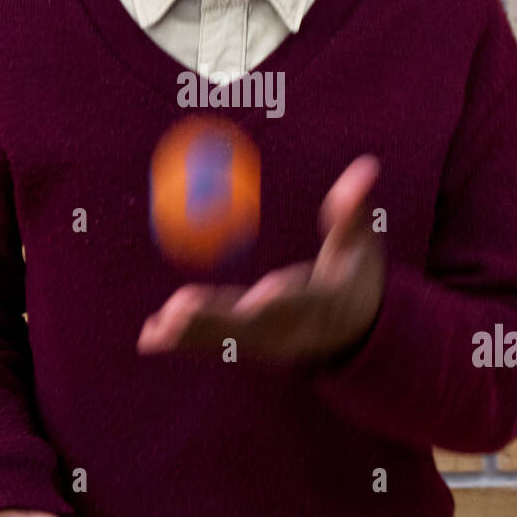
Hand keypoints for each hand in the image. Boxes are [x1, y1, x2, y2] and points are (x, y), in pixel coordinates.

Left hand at [137, 154, 385, 368]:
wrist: (359, 332)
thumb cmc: (357, 277)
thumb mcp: (363, 245)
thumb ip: (356, 210)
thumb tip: (368, 166)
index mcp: (318, 305)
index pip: (294, 303)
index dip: (276, 300)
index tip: (263, 294)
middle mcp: (289, 331)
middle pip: (249, 330)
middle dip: (214, 324)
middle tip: (176, 313)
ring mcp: (268, 346)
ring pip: (225, 342)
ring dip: (189, 336)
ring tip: (155, 328)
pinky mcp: (251, 350)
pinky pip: (213, 346)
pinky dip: (182, 343)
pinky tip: (148, 337)